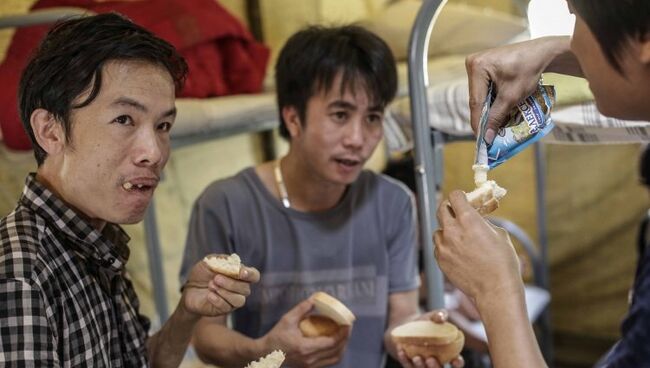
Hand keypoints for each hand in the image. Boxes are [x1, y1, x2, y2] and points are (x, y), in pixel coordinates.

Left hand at [181, 259, 259, 316]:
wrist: (189, 289)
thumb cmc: (202, 274)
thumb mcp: (209, 262)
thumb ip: (222, 260)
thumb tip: (234, 263)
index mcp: (239, 275)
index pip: (254, 276)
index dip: (250, 274)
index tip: (241, 273)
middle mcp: (239, 289)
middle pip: (246, 289)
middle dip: (231, 283)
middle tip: (216, 278)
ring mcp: (233, 301)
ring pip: (240, 300)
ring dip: (225, 292)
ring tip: (211, 285)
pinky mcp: (224, 310)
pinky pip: (227, 307)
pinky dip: (218, 300)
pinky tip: (209, 295)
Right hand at [260, 298, 350, 367]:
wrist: (267, 354)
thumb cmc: (276, 336)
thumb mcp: (287, 320)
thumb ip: (302, 309)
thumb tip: (315, 299)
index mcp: (305, 347)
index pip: (331, 342)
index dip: (342, 333)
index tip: (347, 323)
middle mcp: (310, 359)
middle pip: (336, 350)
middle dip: (345, 338)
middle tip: (348, 326)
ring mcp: (311, 365)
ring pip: (335, 358)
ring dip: (342, 346)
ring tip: (343, 334)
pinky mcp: (310, 367)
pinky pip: (329, 361)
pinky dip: (336, 352)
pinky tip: (335, 343)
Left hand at [395, 310, 464, 367]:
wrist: (407, 325)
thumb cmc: (426, 322)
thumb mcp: (432, 317)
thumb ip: (439, 315)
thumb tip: (441, 317)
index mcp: (448, 353)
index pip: (456, 362)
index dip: (457, 363)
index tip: (456, 360)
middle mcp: (436, 362)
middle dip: (435, 367)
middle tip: (430, 359)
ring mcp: (422, 364)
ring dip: (420, 367)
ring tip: (416, 357)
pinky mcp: (409, 363)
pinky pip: (407, 364)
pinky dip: (404, 359)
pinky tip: (401, 351)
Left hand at [434, 191, 522, 305]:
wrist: (496, 289)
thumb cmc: (503, 262)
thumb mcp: (499, 234)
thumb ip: (482, 222)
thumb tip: (476, 217)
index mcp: (468, 219)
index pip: (454, 196)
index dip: (459, 196)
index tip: (462, 199)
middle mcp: (452, 230)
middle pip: (441, 209)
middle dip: (449, 209)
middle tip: (457, 213)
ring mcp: (443, 246)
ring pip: (438, 230)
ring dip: (447, 230)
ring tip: (460, 238)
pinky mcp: (440, 260)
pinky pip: (439, 247)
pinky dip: (446, 246)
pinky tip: (458, 252)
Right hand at [466, 37, 565, 142]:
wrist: (541, 53)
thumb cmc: (528, 71)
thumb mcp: (511, 97)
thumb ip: (497, 117)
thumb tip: (486, 138)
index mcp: (477, 67)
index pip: (475, 101)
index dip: (478, 122)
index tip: (480, 139)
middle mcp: (472, 63)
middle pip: (476, 98)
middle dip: (483, 116)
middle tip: (488, 134)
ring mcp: (477, 63)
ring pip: (479, 94)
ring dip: (487, 109)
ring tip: (492, 125)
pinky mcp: (483, 65)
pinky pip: (484, 88)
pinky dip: (490, 99)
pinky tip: (496, 110)